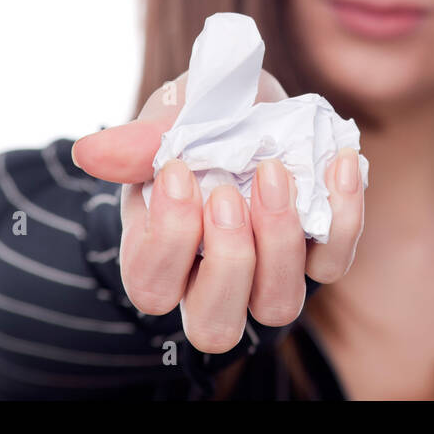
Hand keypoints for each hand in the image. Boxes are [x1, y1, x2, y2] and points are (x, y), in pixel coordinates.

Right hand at [70, 70, 365, 353]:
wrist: (252, 109)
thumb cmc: (199, 122)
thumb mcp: (170, 118)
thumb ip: (138, 141)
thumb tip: (89, 153)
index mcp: (162, 254)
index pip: (152, 286)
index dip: (167, 240)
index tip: (179, 171)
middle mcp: (213, 281)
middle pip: (214, 324)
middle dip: (227, 262)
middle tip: (227, 193)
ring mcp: (269, 274)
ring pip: (276, 307)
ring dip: (280, 244)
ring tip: (275, 174)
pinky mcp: (319, 254)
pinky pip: (334, 261)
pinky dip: (344, 213)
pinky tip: (337, 161)